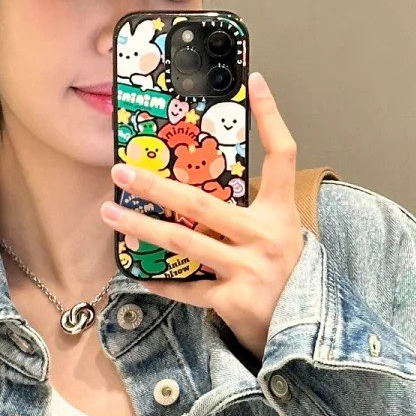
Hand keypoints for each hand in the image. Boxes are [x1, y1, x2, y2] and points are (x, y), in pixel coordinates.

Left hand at [100, 71, 303, 363]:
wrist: (305, 333)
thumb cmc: (286, 279)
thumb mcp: (281, 238)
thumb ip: (249, 215)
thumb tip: (197, 192)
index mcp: (280, 215)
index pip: (283, 155)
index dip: (272, 118)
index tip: (257, 82)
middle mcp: (266, 237)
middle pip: (203, 203)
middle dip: (156, 186)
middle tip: (121, 170)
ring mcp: (249, 269)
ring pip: (184, 242)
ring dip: (141, 227)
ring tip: (110, 213)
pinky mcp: (234, 300)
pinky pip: (187, 288)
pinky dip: (162, 283)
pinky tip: (138, 274)